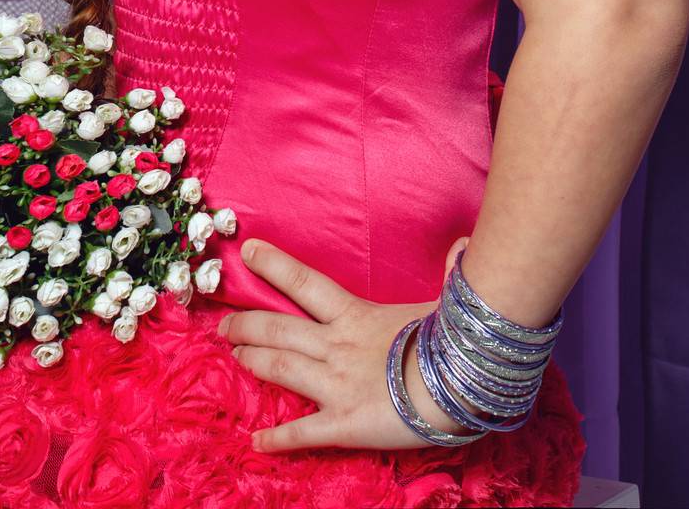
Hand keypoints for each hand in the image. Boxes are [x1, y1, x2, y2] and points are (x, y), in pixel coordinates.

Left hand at [219, 234, 481, 451]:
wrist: (458, 383)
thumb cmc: (452, 340)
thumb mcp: (444, 300)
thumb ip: (448, 272)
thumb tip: (465, 245)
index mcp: (354, 314)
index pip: (304, 283)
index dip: (274, 266)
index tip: (248, 252)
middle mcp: (335, 345)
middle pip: (279, 327)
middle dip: (247, 324)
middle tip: (223, 325)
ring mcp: (335, 384)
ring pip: (281, 367)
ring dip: (254, 360)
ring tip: (235, 355)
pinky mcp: (344, 423)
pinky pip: (304, 432)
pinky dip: (279, 438)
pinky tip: (257, 442)